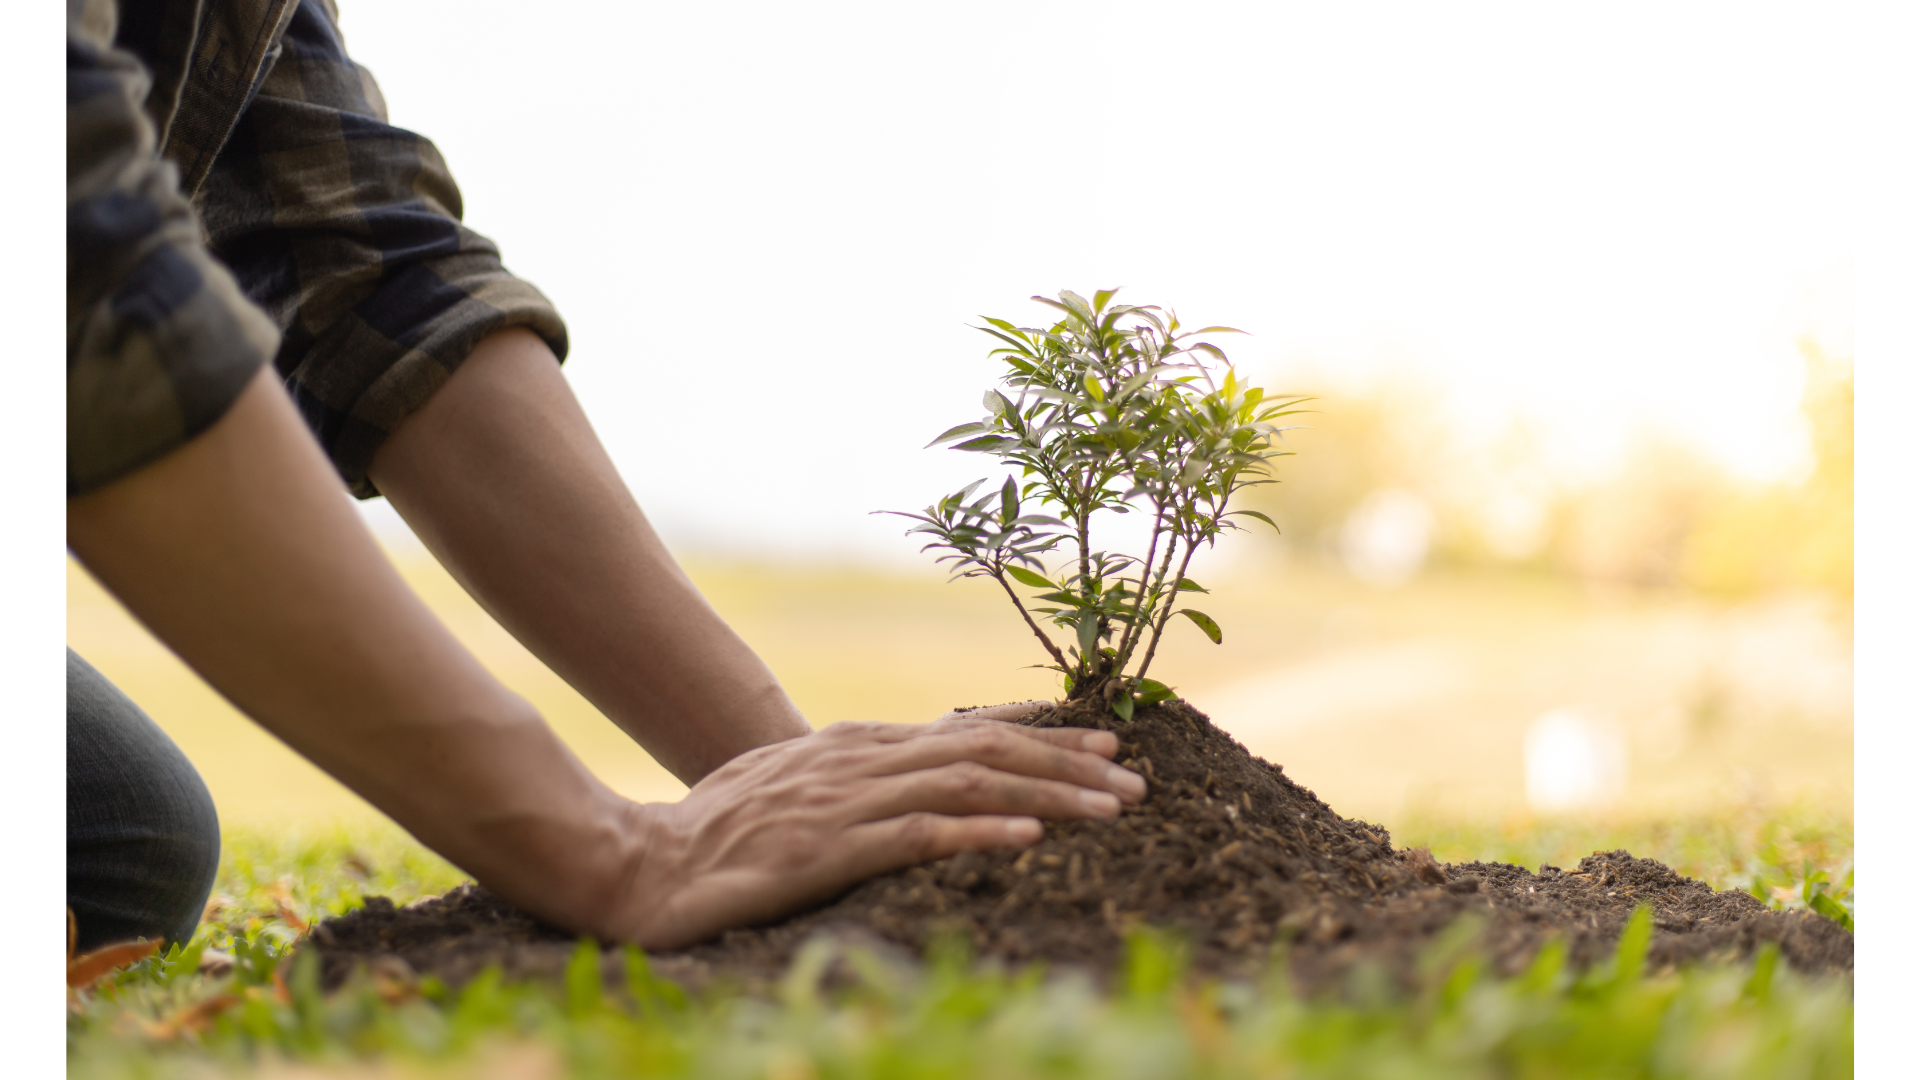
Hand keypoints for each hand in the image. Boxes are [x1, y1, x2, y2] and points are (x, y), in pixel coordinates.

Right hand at [606, 710, 1146, 947]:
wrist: (638, 865)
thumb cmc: (713, 834)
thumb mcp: (792, 789)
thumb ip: (853, 779)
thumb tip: (914, 779)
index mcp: (855, 746)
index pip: (967, 734)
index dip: (1042, 738)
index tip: (1106, 745)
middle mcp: (859, 761)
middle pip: (985, 750)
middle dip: (1068, 763)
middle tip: (1135, 779)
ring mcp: (843, 803)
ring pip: (968, 782)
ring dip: (1048, 792)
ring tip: (1113, 808)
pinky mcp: (826, 851)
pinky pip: (916, 835)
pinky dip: (977, 830)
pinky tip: (1028, 837)